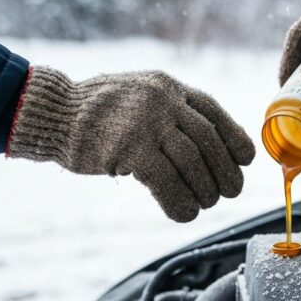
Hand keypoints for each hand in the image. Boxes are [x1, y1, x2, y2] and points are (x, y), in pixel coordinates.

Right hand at [8, 67, 254, 221]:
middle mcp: (162, 99)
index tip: (246, 160)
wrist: (53, 113)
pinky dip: (180, 201)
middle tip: (231, 192)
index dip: (235, 138)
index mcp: (168, 86)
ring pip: (192, 161)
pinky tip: (184, 214)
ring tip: (207, 204)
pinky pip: (166, 181)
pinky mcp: (129, 148)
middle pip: (208, 139)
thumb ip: (171, 113)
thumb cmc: (98, 112)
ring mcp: (146, 122)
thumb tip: (209, 149)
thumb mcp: (141, 97)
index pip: (213, 111)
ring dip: (205, 190)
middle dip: (225, 170)